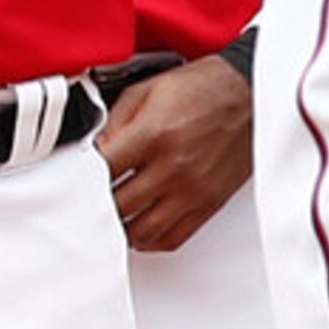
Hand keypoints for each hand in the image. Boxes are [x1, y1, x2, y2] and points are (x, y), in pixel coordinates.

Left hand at [99, 54, 255, 252]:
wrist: (249, 94)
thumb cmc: (203, 87)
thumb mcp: (148, 87)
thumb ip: (117, 119)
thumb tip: (97, 147)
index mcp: (153, 135)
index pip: (103, 170)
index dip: (83, 175)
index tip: (79, 174)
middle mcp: (173, 168)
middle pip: (118, 206)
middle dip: (99, 202)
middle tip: (91, 196)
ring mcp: (192, 191)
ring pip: (143, 232)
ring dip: (122, 227)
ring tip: (114, 214)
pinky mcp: (208, 204)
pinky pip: (173, 238)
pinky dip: (150, 240)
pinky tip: (141, 228)